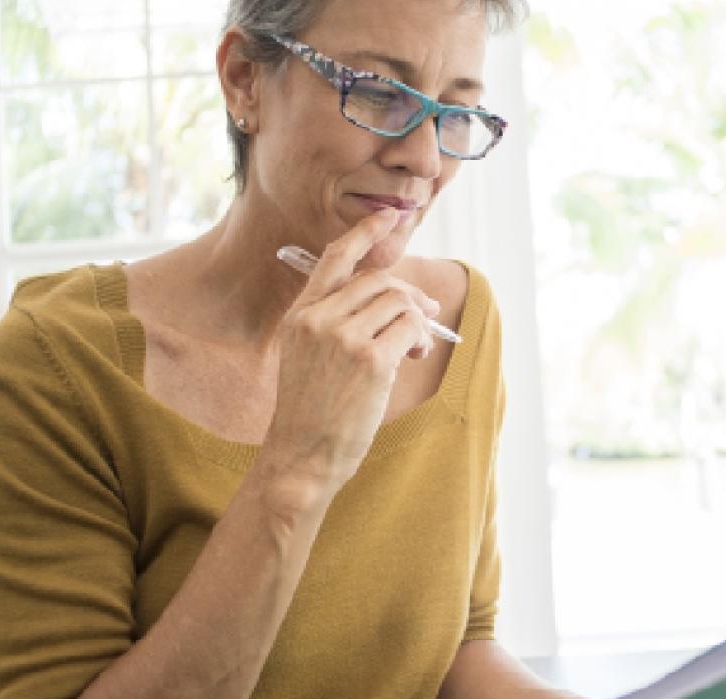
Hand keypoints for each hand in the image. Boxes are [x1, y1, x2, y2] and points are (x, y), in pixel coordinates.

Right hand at [259, 208, 438, 514]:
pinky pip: (410, 328)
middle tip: (426, 315)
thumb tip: (396, 300)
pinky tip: (414, 355)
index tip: (389, 217)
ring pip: (399, 302)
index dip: (364, 233)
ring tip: (414, 348)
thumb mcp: (308, 358)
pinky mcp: (370, 360)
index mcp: (300, 316)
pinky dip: (420, 338)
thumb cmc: (310, 414)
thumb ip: (337, 324)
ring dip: (417, 321)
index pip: (333, 260)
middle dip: (409, 295)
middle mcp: (318, 319)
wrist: (302, 455)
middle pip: (379, 281)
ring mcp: (343, 337)